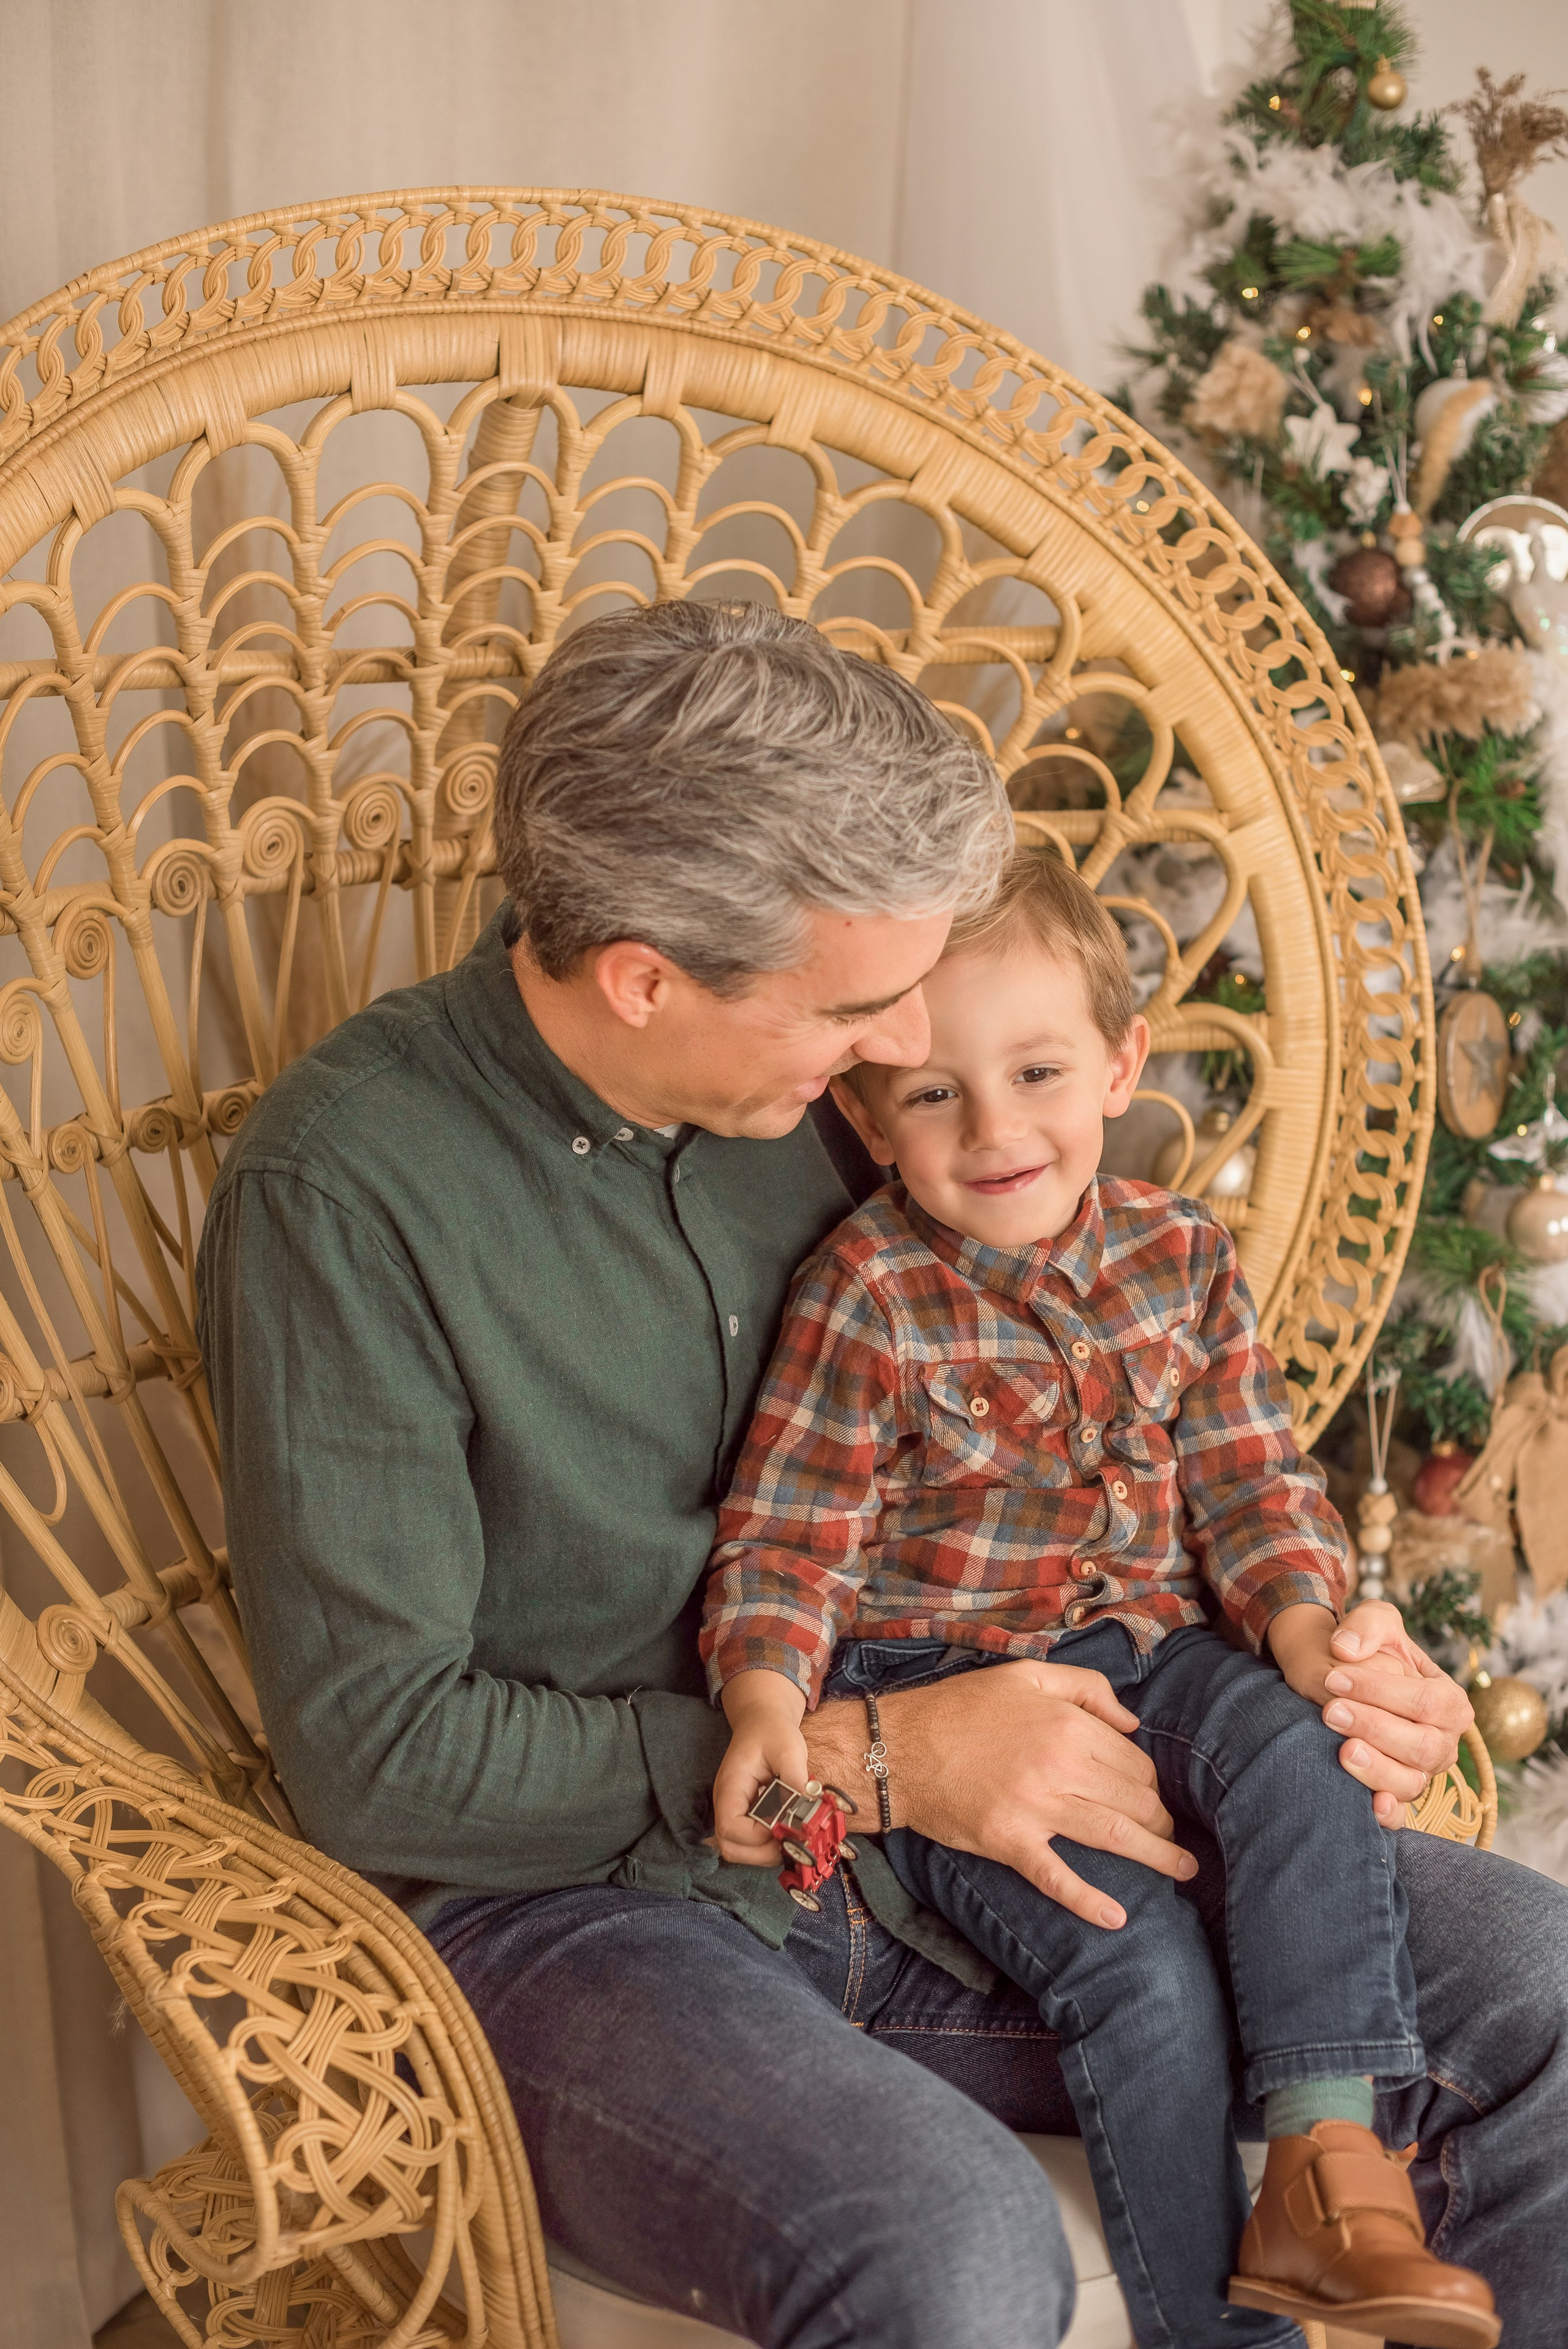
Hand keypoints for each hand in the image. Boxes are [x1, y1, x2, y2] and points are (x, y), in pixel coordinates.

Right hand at [712, 1669, 810, 1866]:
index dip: (757, 1837)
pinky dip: (766, 1846)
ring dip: (764, 1853)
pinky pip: (748, 1843)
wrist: (762, 1721)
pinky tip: (786, 1832)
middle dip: (761, 1853)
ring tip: (790, 1838)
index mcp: (731, 1786)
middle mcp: (726, 1804)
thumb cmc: (772, 1732)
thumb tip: (807, 1808)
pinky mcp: (744, 1816)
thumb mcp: (789, 1748)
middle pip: (730, 1847)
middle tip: (790, 1841)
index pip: (730, 1828)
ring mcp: (734, 1811)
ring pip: (738, 1850)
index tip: (784, 1827)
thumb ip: (796, 1779)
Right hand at [803, 1658, 1194, 1931]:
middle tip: (1172, 1836)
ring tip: (1184, 1871)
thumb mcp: (1025, 1675)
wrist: (898, 1748)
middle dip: (1161, 1821)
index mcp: (1068, 1724)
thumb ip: (1086, 1688)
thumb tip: (1132, 1723)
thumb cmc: (962, 1708)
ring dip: (1157, 1857)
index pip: (1135, 1761)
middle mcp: (1060, 1765)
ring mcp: (1036, 1808)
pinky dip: (1087, 1900)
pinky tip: (1116, 1919)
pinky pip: (1056, 1876)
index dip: (1153, 1781)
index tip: (1155, 1796)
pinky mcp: (1009, 1842)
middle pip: (1134, 1799)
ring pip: (1113, 1835)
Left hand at [1272, 1599, 1471, 1826]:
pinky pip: (1400, 1814)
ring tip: (1343, 1751)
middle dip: (1375, 1728)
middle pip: (1422, 1746)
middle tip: (1331, 1711)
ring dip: (1377, 1769)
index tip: (1335, 1678)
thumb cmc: (1368, 1651)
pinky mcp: (1397, 1794)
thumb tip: (1345, 1649)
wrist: (1343, 1678)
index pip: (1426, 1701)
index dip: (1381, 1691)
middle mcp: (1443, 1742)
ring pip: (1411, 1782)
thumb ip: (1367, 1625)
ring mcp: (1422, 1772)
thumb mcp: (1375, 1623)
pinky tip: (1370, 1806)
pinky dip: (1389, 1814)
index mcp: (1449, 1701)